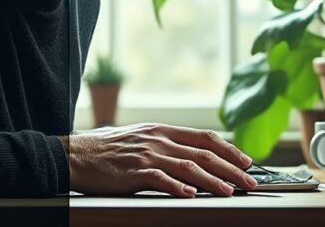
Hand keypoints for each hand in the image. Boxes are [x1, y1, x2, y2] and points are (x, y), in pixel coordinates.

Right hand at [64, 123, 257, 197]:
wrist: (74, 155)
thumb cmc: (105, 150)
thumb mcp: (138, 137)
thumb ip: (163, 143)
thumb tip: (190, 155)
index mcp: (161, 130)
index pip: (204, 137)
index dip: (229, 150)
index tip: (247, 162)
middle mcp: (157, 139)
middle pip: (202, 153)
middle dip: (231, 169)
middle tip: (250, 182)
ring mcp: (145, 155)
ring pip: (188, 167)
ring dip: (213, 181)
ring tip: (230, 192)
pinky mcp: (132, 172)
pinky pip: (160, 179)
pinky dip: (178, 187)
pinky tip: (191, 195)